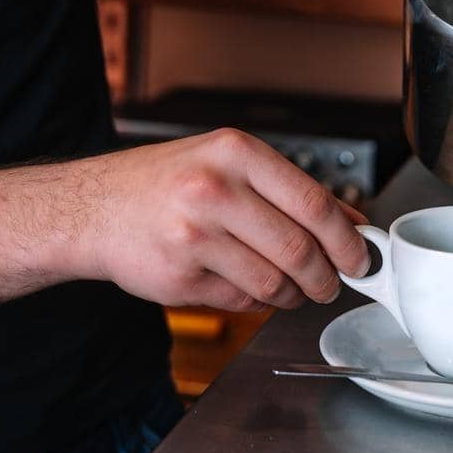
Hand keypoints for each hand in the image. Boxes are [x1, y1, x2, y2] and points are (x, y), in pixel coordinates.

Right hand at [78, 129, 370, 311]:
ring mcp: (194, 236)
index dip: (347, 239)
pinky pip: (241, 300)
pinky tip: (244, 283)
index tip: (361, 256)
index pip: (314, 203)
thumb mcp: (224, 162)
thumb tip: (350, 222)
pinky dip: (254, 300)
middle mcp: (214, 190)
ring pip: (275, 283)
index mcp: (234, 152)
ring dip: (293, 294)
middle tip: (332, 283)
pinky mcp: (179, 278)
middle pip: (300, 249)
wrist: (91, 208)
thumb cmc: (162, 183)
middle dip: (327, 277)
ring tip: (290, 288)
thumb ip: (286, 189)